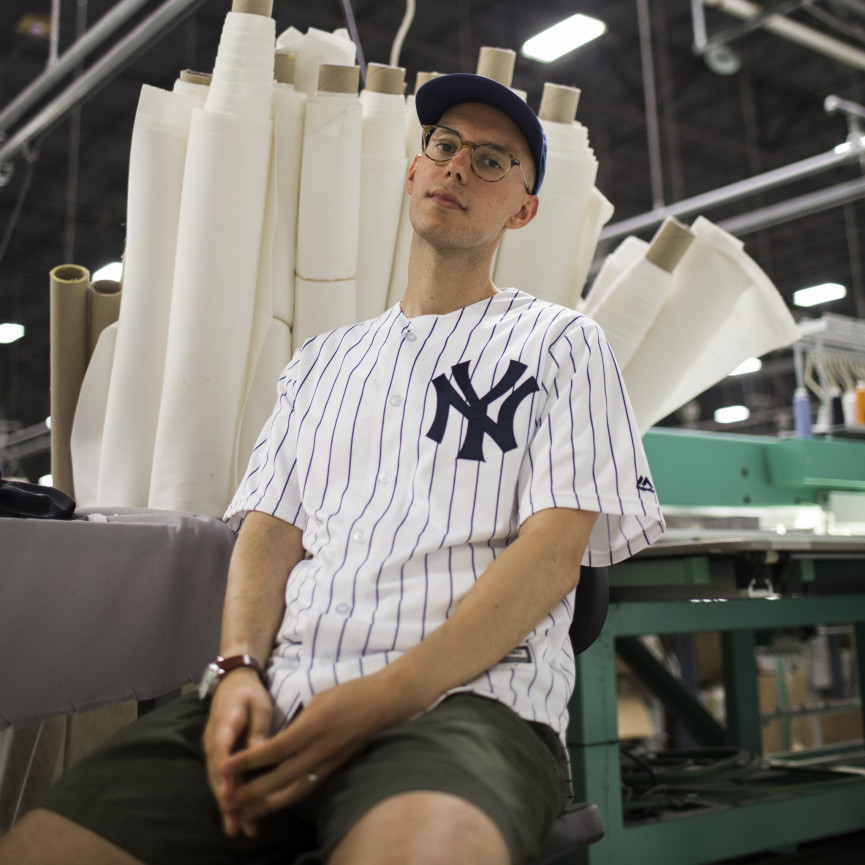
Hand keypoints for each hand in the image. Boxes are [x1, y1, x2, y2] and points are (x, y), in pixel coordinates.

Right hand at [202, 668, 273, 837]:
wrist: (233, 682)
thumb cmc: (249, 693)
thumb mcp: (260, 704)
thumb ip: (258, 728)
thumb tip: (259, 752)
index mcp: (225, 723)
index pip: (221, 751)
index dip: (224, 774)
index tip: (228, 794)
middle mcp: (213, 739)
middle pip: (216, 772)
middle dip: (225, 800)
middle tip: (235, 824)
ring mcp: (213, 748)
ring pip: (216, 779)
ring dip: (226, 804)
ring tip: (237, 828)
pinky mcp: (218, 754)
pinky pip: (220, 777)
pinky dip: (227, 795)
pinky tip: (236, 815)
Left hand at [219, 670, 423, 823]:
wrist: (383, 702)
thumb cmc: (350, 693)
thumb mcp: (318, 700)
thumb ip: (297, 723)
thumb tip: (278, 743)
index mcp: (312, 727)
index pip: (273, 750)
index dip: (248, 761)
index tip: (226, 766)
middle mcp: (320, 749)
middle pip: (280, 778)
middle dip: (253, 791)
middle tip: (229, 800)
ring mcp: (330, 761)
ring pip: (295, 790)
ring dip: (269, 803)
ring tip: (248, 811)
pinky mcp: (337, 766)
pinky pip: (309, 785)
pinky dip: (289, 796)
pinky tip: (276, 800)